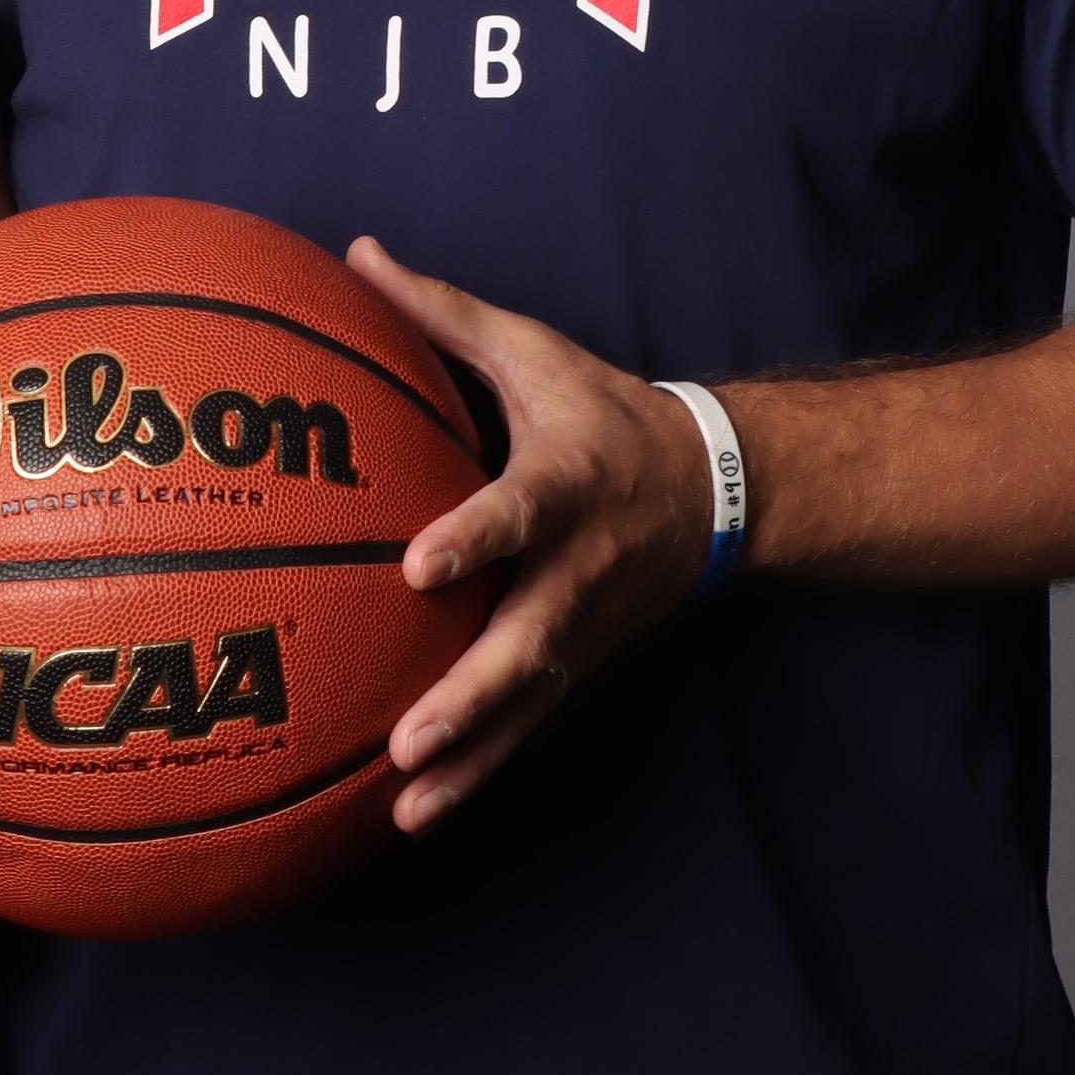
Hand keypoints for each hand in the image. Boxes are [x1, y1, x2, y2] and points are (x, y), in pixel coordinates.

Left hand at [347, 235, 716, 830]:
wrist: (718, 492)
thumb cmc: (605, 414)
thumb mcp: (536, 353)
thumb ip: (444, 314)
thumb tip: (355, 256)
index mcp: (564, 488)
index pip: (517, 512)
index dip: (474, 536)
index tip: (418, 564)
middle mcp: (575, 571)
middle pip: (525, 643)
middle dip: (469, 696)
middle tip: (408, 742)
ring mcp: (580, 630)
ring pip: (525, 705)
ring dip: (471, 761)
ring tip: (405, 812)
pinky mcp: (578, 667)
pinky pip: (524, 726)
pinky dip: (478, 773)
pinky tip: (414, 818)